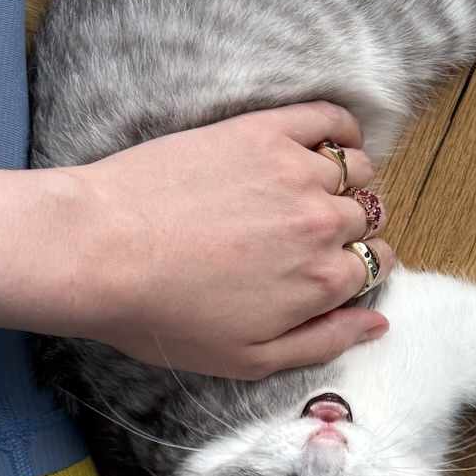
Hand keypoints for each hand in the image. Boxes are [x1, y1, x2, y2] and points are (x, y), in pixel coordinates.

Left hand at [0, 104, 394, 377]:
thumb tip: (379, 323)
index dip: (353, 269)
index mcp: (322, 281)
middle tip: (301, 235)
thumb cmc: (162, 313)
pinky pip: (331, 118)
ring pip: (356, 170)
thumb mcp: (247, 358)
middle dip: (346, 229)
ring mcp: (296, 171)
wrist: (96, 249)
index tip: (325, 267)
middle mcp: (322, 222)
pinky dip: (343, 128)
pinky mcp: (264, 131)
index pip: (373, 265)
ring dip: (344, 182)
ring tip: (305, 191)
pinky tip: (333, 141)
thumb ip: (323, 341)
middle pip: (364, 218)